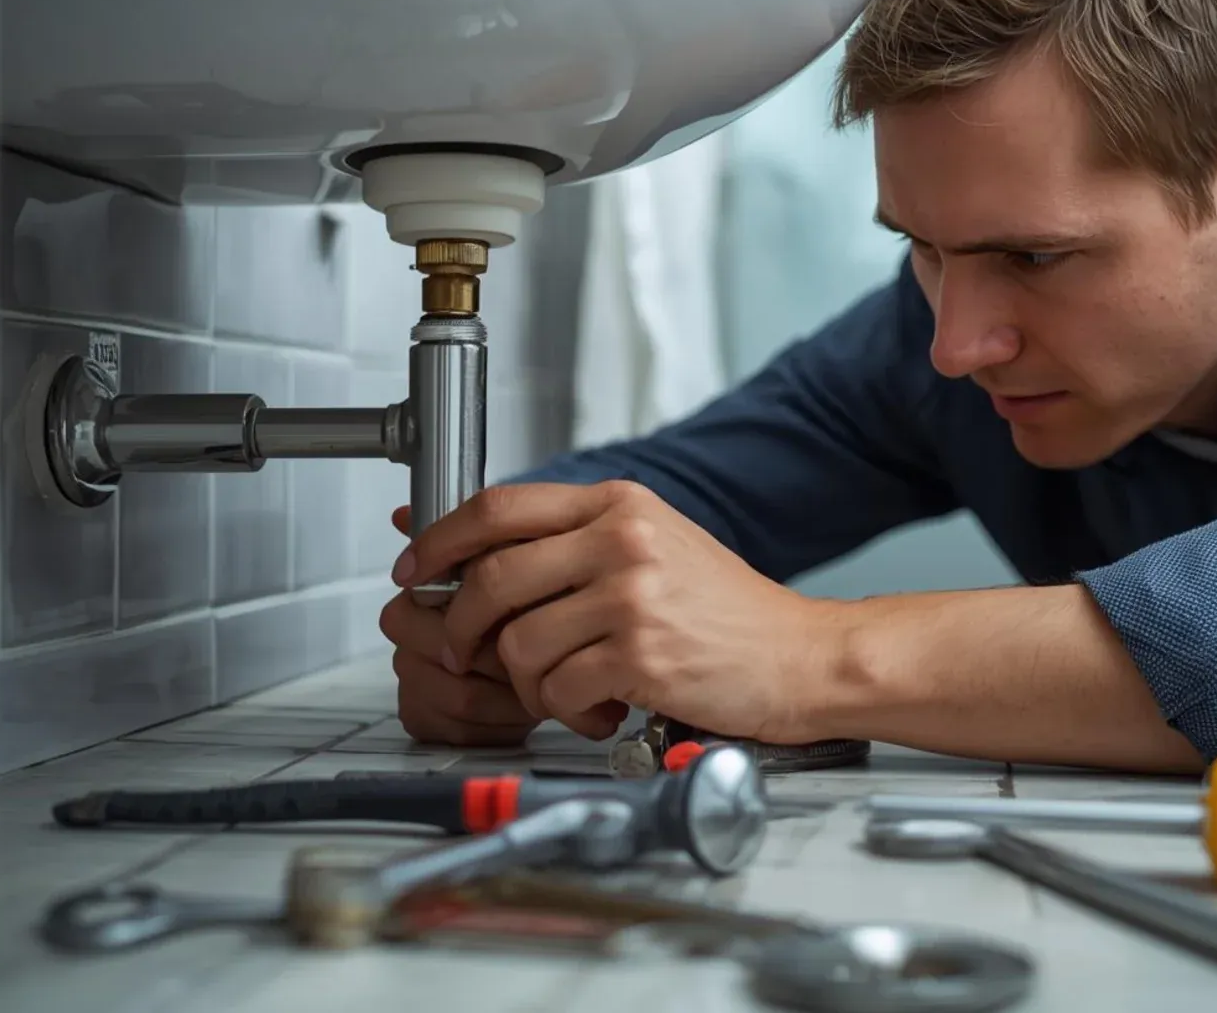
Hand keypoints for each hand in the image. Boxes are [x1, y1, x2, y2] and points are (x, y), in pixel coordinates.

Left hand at [390, 481, 835, 742]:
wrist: (801, 656)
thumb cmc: (727, 611)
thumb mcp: (654, 546)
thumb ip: (574, 542)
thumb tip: (473, 548)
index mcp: (619, 504)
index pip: (498, 506)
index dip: (440, 540)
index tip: (416, 568)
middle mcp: (622, 540)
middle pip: (492, 578)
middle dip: (463, 627)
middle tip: (467, 652)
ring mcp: (632, 597)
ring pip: (517, 643)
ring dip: (527, 682)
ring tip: (565, 688)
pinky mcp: (640, 656)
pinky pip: (555, 690)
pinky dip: (566, 711)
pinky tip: (600, 708)